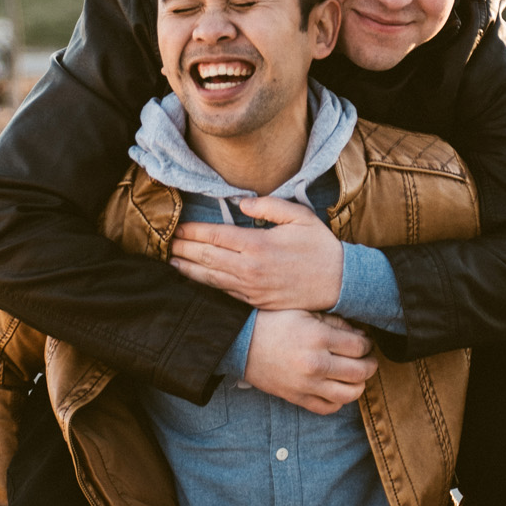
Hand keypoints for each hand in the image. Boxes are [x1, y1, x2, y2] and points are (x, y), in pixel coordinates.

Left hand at [171, 198, 344, 311]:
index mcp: (258, 245)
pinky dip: (206, 284)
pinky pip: (224, 292)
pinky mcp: (255, 301)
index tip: (177, 227)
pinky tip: (195, 278)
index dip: (193, 231)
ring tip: (171, 261)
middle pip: (206, 258)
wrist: (339, 283)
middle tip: (166, 242)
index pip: (215, 236)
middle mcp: (250, 269)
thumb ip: (269, 206)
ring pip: (211, 278)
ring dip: (188, 269)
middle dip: (184, 249)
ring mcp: (251, 288)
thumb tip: (241, 204)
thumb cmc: (320, 247)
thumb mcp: (300, 217)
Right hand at [241, 310, 376, 415]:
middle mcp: (315, 363)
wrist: (240, 342)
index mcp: (318, 337)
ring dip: (359, 385)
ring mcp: (306, 384)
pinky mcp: (296, 398)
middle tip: (368, 358)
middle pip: (361, 372)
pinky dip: (339, 401)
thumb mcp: (305, 311)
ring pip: (350, 394)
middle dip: (370, 364)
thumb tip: (362, 336)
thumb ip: (336, 322)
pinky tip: (337, 388)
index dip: (368, 344)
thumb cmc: (273, 321)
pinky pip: (328, 408)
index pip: (360, 346)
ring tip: (356, 375)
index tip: (365, 342)